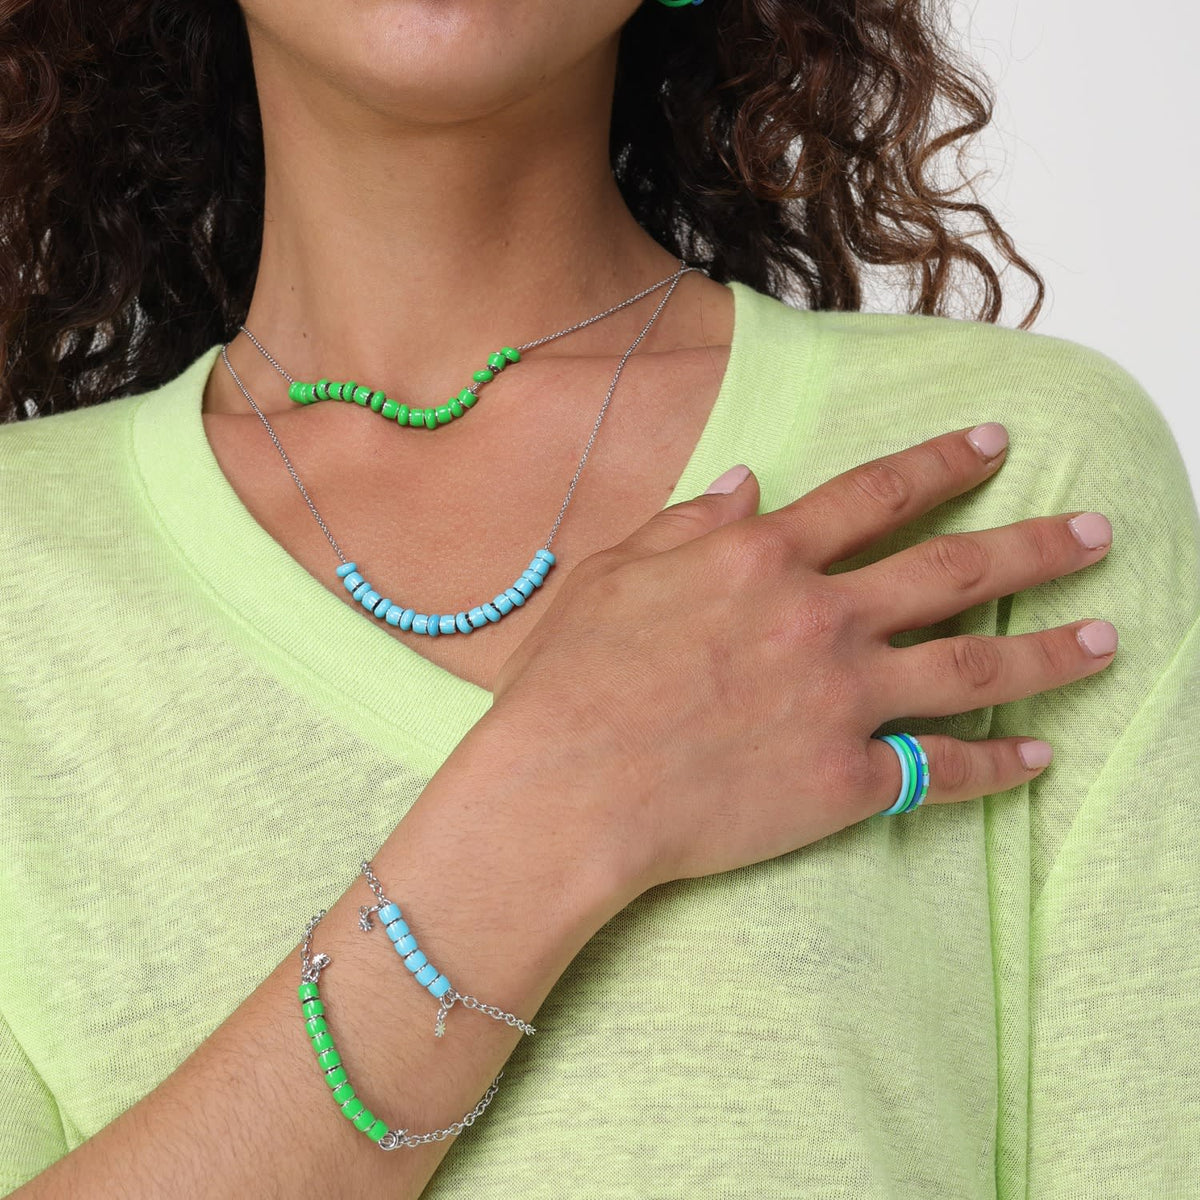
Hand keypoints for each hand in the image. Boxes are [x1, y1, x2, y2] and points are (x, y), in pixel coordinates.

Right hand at [487, 423, 1115, 897]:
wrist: (567, 786)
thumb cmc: (573, 677)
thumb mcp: (617, 571)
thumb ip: (690, 521)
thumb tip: (751, 482)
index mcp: (765, 557)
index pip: (879, 494)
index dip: (944, 463)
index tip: (997, 444)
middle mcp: (821, 617)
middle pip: (953, 570)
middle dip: (1034, 545)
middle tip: (1095, 535)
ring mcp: (842, 699)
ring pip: (973, 665)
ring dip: (1048, 650)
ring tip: (1105, 638)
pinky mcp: (844, 780)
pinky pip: (941, 772)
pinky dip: (997, 765)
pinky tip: (1041, 755)